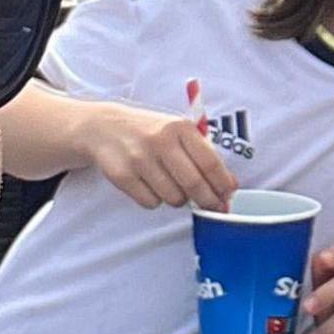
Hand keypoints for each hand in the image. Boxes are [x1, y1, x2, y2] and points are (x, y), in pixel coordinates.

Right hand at [81, 101, 236, 210]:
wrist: (104, 127)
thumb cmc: (150, 132)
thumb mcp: (177, 131)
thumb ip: (203, 154)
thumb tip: (229, 186)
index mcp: (180, 128)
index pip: (210, 162)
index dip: (222, 184)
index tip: (228, 196)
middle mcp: (160, 141)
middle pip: (193, 184)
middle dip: (207, 200)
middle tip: (212, 206)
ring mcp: (139, 158)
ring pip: (173, 197)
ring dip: (179, 199)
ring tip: (172, 185)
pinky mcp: (122, 175)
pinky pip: (151, 202)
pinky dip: (156, 200)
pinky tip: (151, 185)